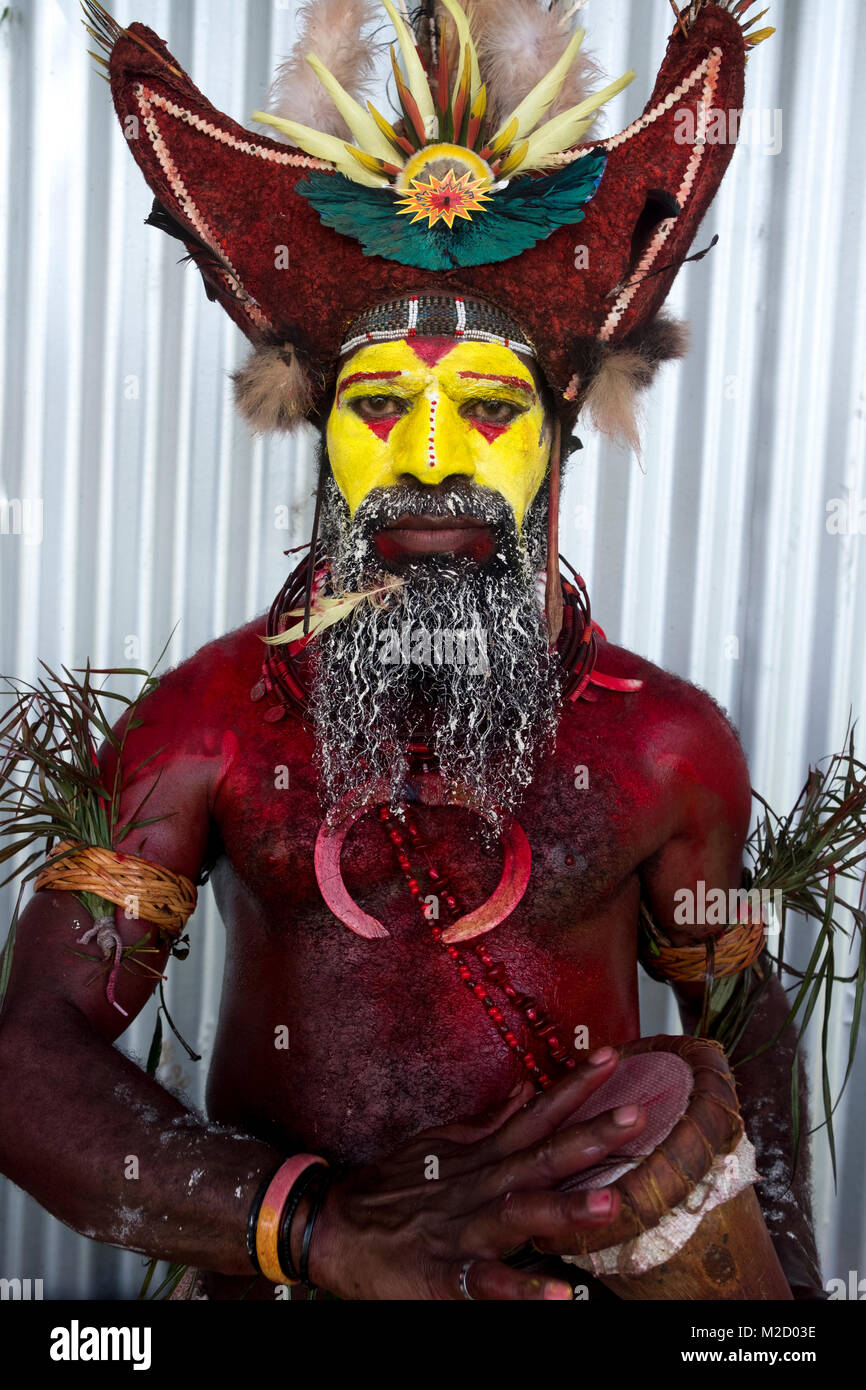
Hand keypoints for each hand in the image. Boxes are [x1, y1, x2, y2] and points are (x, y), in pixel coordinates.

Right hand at [304, 1047, 646, 1299]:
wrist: (331, 1227)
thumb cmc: (393, 1186)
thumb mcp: (439, 1143)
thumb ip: (489, 1122)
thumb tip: (527, 1090)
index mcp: (481, 1156)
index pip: (536, 1114)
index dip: (575, 1086)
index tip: (615, 1057)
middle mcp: (478, 1186)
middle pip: (539, 1157)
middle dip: (588, 1137)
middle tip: (636, 1116)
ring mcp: (461, 1230)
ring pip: (518, 1215)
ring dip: (564, 1209)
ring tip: (611, 1204)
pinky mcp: (443, 1275)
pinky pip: (487, 1283)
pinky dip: (522, 1288)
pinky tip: (560, 1294)